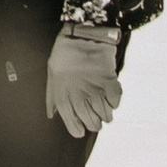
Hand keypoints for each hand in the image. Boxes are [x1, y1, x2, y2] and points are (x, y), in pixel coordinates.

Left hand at [45, 19, 120, 137]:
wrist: (81, 35)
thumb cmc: (63, 54)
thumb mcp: (51, 75)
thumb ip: (52, 97)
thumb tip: (51, 114)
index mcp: (64, 95)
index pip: (71, 121)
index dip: (76, 129)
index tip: (80, 132)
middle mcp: (80, 96)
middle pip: (91, 122)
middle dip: (94, 124)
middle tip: (95, 121)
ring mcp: (96, 90)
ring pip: (105, 115)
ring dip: (105, 116)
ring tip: (105, 113)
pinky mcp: (109, 82)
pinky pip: (115, 101)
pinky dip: (114, 103)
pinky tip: (111, 99)